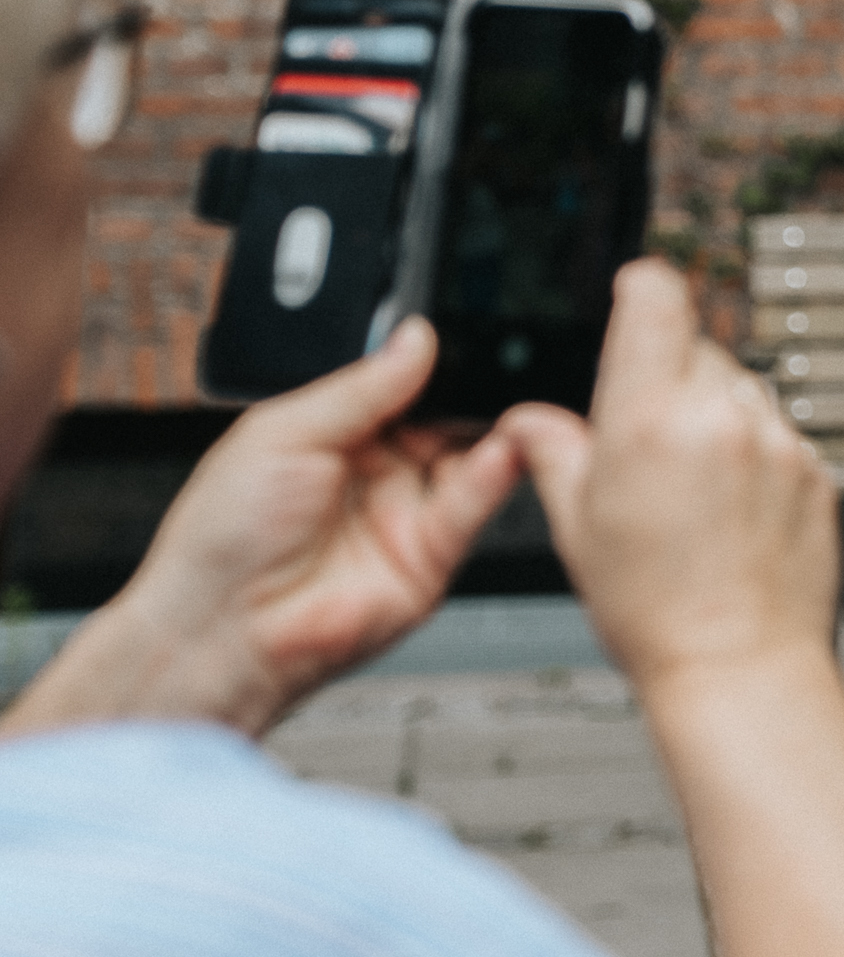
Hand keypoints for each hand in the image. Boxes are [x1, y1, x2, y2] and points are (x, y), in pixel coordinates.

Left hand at [2, 318, 524, 740]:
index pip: (402, 382)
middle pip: (447, 413)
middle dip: (473, 385)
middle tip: (495, 356)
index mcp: (337, 432)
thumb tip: (416, 338)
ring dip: (496, 424)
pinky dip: (500, 471)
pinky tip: (508, 443)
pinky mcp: (434, 555)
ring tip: (510, 395)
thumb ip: (360, 387)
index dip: (430, 358)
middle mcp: (378, 469)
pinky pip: (475, 506)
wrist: (221, 627)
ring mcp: (408, 511)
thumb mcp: (283, 432)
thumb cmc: (223, 536)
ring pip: (473, 455)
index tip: (459, 329)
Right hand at [506, 260, 840, 690]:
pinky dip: (752, 451)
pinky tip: (730, 507)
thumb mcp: (578, 526)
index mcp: (650, 418)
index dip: (642, 288)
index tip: (632, 296)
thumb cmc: (653, 608)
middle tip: (645, 441)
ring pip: (741, 389)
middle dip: (669, 375)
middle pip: (697, 347)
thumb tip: (530, 423)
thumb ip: (556, 453)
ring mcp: (777, 441)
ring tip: (688, 488)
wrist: (739, 664)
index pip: (658, 297)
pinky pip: (777, 433)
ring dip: (714, 412)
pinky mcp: (816, 468)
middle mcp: (721, 416)